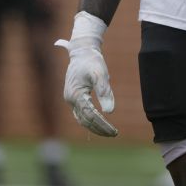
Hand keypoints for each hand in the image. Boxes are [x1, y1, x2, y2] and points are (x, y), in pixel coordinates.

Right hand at [55, 11, 117, 136]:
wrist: (82, 51)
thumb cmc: (92, 61)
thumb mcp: (100, 74)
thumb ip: (105, 92)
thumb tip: (109, 111)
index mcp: (76, 94)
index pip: (90, 115)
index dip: (102, 125)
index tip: (114, 131)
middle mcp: (70, 99)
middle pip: (85, 120)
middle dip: (100, 129)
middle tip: (114, 134)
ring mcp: (70, 99)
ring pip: (82, 119)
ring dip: (95, 127)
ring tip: (109, 132)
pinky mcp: (73, 98)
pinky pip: (81, 114)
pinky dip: (90, 121)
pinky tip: (101, 124)